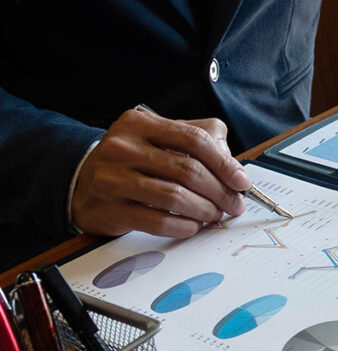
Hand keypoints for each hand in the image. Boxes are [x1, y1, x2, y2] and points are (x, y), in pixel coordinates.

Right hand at [71, 108, 251, 238]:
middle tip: (234, 204)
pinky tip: (193, 226)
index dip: (225, 163)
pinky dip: (184, 226)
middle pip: (187, 170)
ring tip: (215, 215)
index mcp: (140, 124)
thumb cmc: (133, 161)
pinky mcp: (110, 209)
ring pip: (175, 197)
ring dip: (204, 210)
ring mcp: (112, 178)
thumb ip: (199, 140)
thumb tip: (234, 166)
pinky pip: (158, 221)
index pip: (194, 140)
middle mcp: (122, 147)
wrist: (82, 183)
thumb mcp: (160, 138)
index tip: (242, 182)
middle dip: (220, 192)